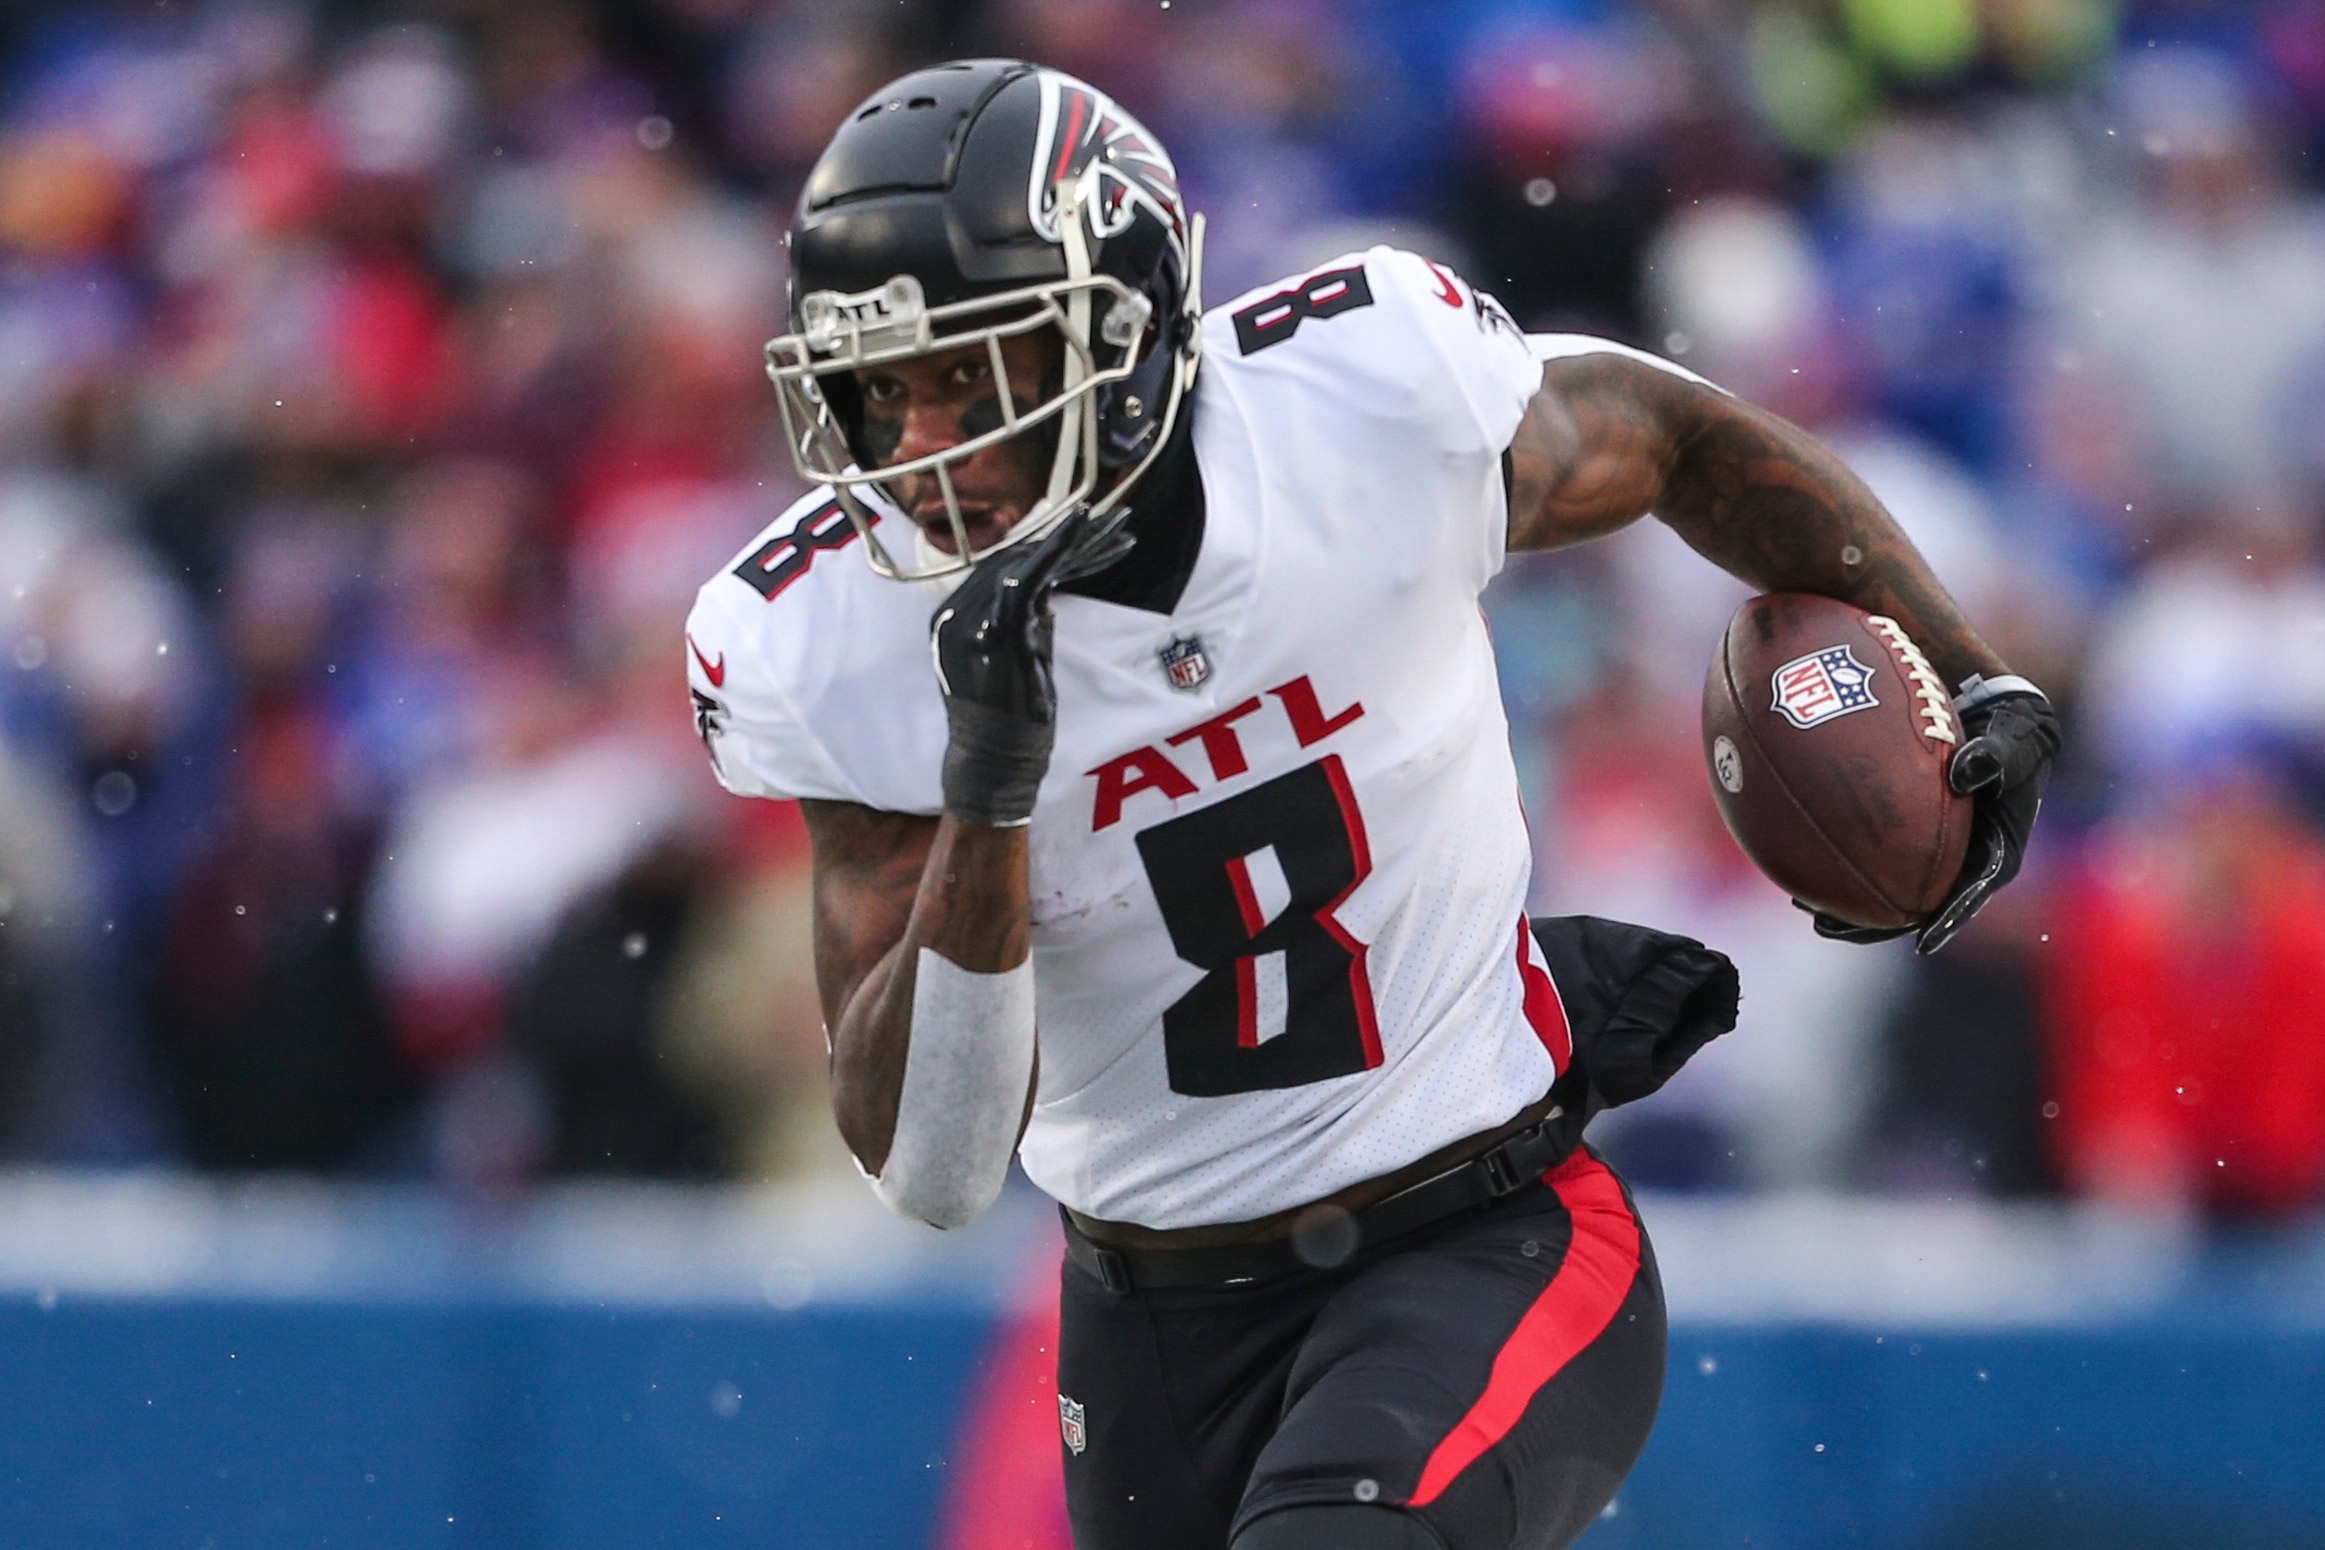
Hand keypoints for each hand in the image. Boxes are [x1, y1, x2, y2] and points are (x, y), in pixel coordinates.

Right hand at [931, 509, 1133, 826]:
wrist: (991, 763)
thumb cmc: (1004, 723)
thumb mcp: (1013, 666)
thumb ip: (1024, 630)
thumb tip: (1046, 601)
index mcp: (955, 620)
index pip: (1002, 571)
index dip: (1045, 549)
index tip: (1083, 532)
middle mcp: (957, 612)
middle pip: (1017, 558)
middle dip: (1070, 537)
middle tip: (1112, 517)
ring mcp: (976, 618)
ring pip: (1028, 560)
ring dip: (1078, 539)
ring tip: (1117, 522)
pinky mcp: (1002, 628)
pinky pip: (1031, 575)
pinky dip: (1061, 548)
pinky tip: (1084, 527)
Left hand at [1797, 684, 2060, 952]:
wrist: (2001, 719)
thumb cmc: (2013, 735)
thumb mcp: (2012, 743)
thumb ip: (1994, 758)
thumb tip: (1965, 772)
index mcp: (1996, 851)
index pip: (1971, 893)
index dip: (1946, 919)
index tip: (1923, 941)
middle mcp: (1964, 857)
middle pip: (1920, 902)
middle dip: (1880, 923)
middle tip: (1837, 931)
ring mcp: (1937, 847)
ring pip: (1893, 882)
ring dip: (1855, 902)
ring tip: (1813, 912)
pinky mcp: (1913, 830)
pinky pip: (1877, 850)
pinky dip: (1846, 857)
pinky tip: (1807, 865)